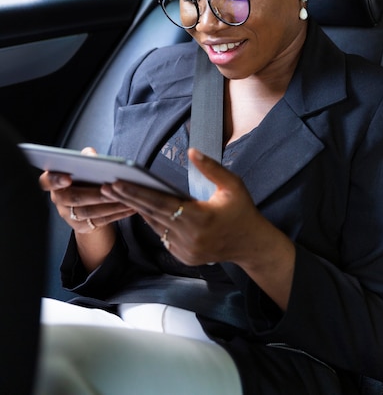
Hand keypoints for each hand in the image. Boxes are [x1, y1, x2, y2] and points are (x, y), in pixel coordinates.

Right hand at [40, 147, 134, 233]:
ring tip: (126, 198)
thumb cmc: (85, 178)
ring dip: (109, 205)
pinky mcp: (82, 227)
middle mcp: (59, 200)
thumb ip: (85, 158)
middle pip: (73, 198)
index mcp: (54, 182)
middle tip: (111, 187)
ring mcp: (68, 215)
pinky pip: (100, 221)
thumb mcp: (83, 166)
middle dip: (94, 193)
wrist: (88, 202)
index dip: (55, 180)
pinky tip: (130, 207)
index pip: (46, 181)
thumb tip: (90, 154)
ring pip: (89, 212)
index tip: (68, 178)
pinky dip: (117, 214)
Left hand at [101, 148, 295, 309]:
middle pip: (151, 214)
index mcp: (200, 218)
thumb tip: (191, 151)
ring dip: (137, 209)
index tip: (117, 182)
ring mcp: (185, 250)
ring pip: (155, 226)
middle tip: (107, 186)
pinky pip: (162, 237)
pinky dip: (151, 222)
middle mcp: (190, 237)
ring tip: (119, 194)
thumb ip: (211, 168)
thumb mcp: (233, 185)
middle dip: (129, 198)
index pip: (160, 203)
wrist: (251, 244)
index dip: (137, 192)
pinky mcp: (183, 257)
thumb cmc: (242, 211)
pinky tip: (140, 209)